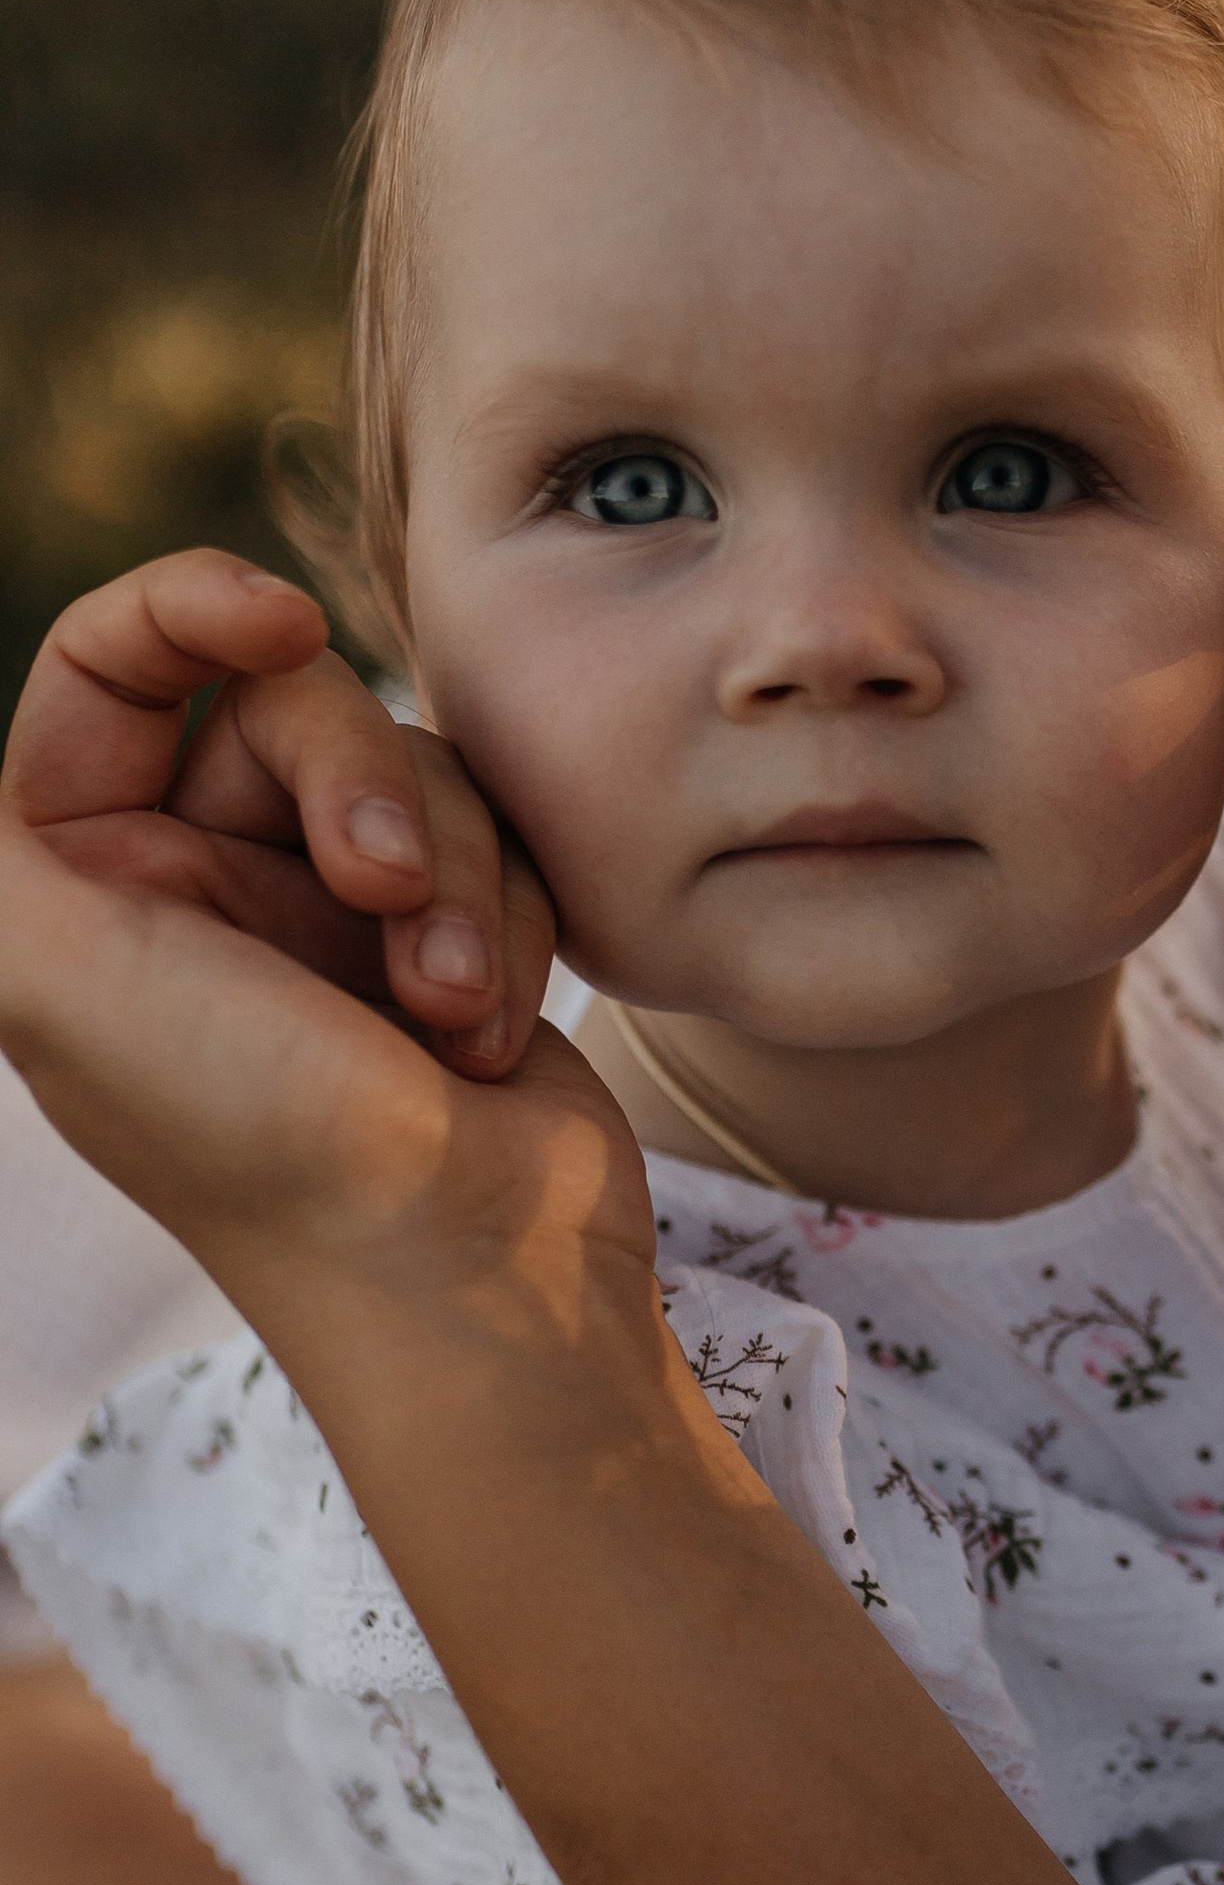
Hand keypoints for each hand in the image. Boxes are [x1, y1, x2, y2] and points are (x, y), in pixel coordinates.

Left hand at [0, 551, 651, 1318]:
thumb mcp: (54, 974)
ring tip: (447, 1008)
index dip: (193, 609)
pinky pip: (501, 844)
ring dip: (453, 883)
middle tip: (384, 891)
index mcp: (80, 886)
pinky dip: (508, 930)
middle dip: (363, 788)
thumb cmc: (262, 1141)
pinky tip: (482, 1036)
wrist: (468, 1275)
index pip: (112, 668)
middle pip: (294, 706)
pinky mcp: (449, 949)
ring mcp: (329, 921)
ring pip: (416, 772)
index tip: (281, 624)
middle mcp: (196, 893)